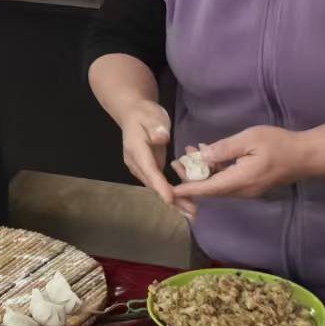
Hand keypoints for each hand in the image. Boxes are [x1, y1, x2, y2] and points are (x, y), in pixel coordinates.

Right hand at [117, 101, 191, 218]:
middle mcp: (135, 163)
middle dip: (172, 199)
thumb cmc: (145, 114)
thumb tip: (162, 138)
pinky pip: (158, 183)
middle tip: (190, 212)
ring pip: (156, 187)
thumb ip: (155, 127)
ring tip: (191, 212)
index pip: (149, 169)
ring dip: (173, 200)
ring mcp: (140, 168)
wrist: (133, 114)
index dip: (160, 185)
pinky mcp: (146, 169)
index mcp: (136, 149)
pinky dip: (171, 193)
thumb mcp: (152, 116)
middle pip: (153, 184)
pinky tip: (184, 202)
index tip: (171, 199)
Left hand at [172, 125, 311, 200]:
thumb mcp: (250, 139)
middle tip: (176, 161)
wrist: (305, 156)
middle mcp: (242, 190)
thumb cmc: (279, 144)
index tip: (169, 191)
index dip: (187, 189)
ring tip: (189, 153)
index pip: (208, 188)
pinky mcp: (251, 185)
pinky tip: (209, 155)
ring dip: (202, 173)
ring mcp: (247, 190)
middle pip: (210, 189)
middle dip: (190, 178)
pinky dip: (214, 171)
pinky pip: (227, 181)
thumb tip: (202, 157)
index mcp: (240, 180)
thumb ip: (224, 149)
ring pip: (218, 185)